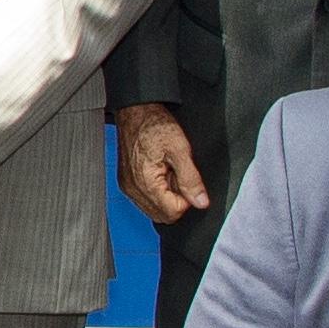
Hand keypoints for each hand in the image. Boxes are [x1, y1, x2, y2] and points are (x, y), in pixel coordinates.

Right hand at [114, 101, 209, 223]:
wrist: (136, 112)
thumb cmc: (155, 125)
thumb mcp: (181, 150)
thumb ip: (191, 179)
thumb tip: (201, 202)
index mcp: (146, 183)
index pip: (173, 213)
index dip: (186, 199)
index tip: (186, 180)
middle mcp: (133, 189)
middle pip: (163, 215)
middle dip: (175, 200)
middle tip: (177, 175)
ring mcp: (128, 187)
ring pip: (154, 209)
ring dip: (166, 195)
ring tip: (167, 171)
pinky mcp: (126, 183)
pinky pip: (145, 200)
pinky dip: (156, 191)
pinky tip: (159, 171)